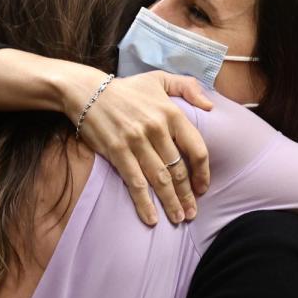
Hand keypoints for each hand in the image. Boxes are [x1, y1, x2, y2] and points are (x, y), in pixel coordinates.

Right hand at [65, 70, 212, 225]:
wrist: (87, 91)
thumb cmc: (126, 88)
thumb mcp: (159, 79)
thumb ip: (188, 87)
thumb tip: (210, 107)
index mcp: (171, 113)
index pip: (196, 148)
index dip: (203, 172)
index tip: (203, 188)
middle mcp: (157, 128)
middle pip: (179, 169)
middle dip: (187, 195)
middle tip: (192, 213)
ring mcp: (136, 141)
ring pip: (160, 179)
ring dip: (171, 202)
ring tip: (178, 218)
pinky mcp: (118, 152)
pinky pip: (136, 182)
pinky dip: (145, 203)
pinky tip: (152, 218)